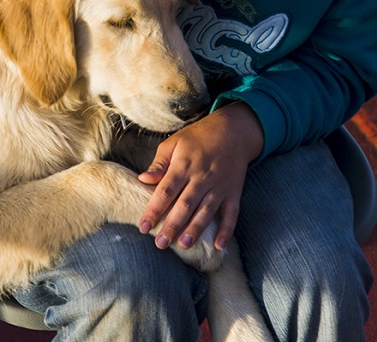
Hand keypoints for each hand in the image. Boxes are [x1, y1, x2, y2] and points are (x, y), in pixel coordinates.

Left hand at [137, 101, 263, 251]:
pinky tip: (219, 245)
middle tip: (160, 244)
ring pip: (206, 211)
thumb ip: (159, 163)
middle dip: (172, 225)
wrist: (233, 130)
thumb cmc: (198, 137)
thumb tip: (142, 179)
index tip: (143, 226)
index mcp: (183, 165)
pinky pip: (232, 213)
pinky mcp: (234, 191)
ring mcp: (219, 185)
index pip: (165, 191)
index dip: (154, 209)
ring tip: (184, 245)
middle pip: (185, 205)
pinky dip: (227, 230)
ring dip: (196, 229)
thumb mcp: (174, 143)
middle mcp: (202, 177)